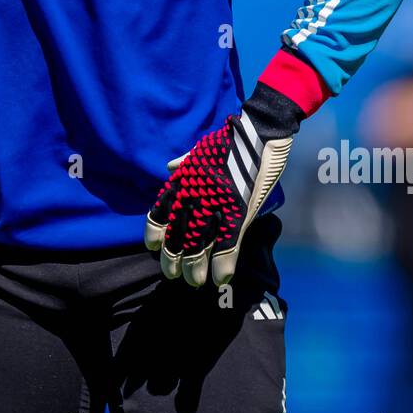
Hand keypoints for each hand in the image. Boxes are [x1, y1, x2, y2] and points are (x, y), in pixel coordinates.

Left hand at [144, 102, 293, 289]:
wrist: (260, 130)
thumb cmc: (231, 138)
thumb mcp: (201, 149)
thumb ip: (185, 161)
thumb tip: (170, 167)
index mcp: (185, 179)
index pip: (161, 210)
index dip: (155, 232)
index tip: (152, 247)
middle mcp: (194, 192)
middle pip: (177, 232)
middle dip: (172, 258)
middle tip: (172, 275)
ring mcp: (216, 203)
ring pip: (198, 243)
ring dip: (195, 267)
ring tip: (193, 282)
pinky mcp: (240, 209)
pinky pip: (227, 242)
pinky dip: (223, 263)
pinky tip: (220, 278)